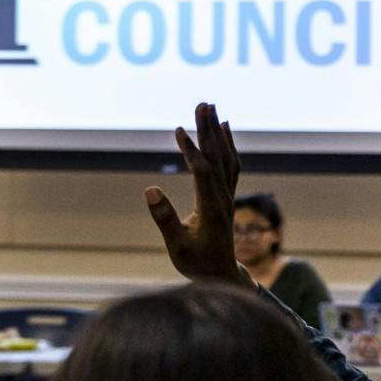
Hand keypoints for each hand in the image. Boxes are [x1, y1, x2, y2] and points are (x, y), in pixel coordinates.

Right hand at [145, 103, 246, 284]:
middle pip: (218, 158)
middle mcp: (223, 199)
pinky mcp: (227, 195)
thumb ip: (164, 220)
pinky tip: (223, 127)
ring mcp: (228, 196)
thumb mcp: (177, 248)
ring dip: (217, 132)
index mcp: (211, 210)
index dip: (191, 151)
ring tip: (210, 107)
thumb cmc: (197, 264)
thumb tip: (150, 191)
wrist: (223, 276)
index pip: (203, 174)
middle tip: (203, 104)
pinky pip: (230, 165)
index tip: (179, 130)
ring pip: (225, 158)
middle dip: (209, 130)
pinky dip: (226, 144)